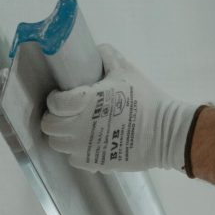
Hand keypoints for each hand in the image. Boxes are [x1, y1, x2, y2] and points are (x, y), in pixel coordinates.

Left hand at [41, 44, 200, 172]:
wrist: (166, 133)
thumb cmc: (146, 100)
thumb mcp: (126, 70)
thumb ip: (106, 56)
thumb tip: (94, 51)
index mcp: (83, 102)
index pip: (53, 103)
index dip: (55, 97)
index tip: (62, 94)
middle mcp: (78, 128)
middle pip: (49, 125)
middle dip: (55, 117)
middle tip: (67, 112)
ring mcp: (84, 149)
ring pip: (57, 144)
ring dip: (63, 135)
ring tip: (76, 127)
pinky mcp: (93, 163)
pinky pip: (73, 158)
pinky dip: (77, 150)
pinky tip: (90, 142)